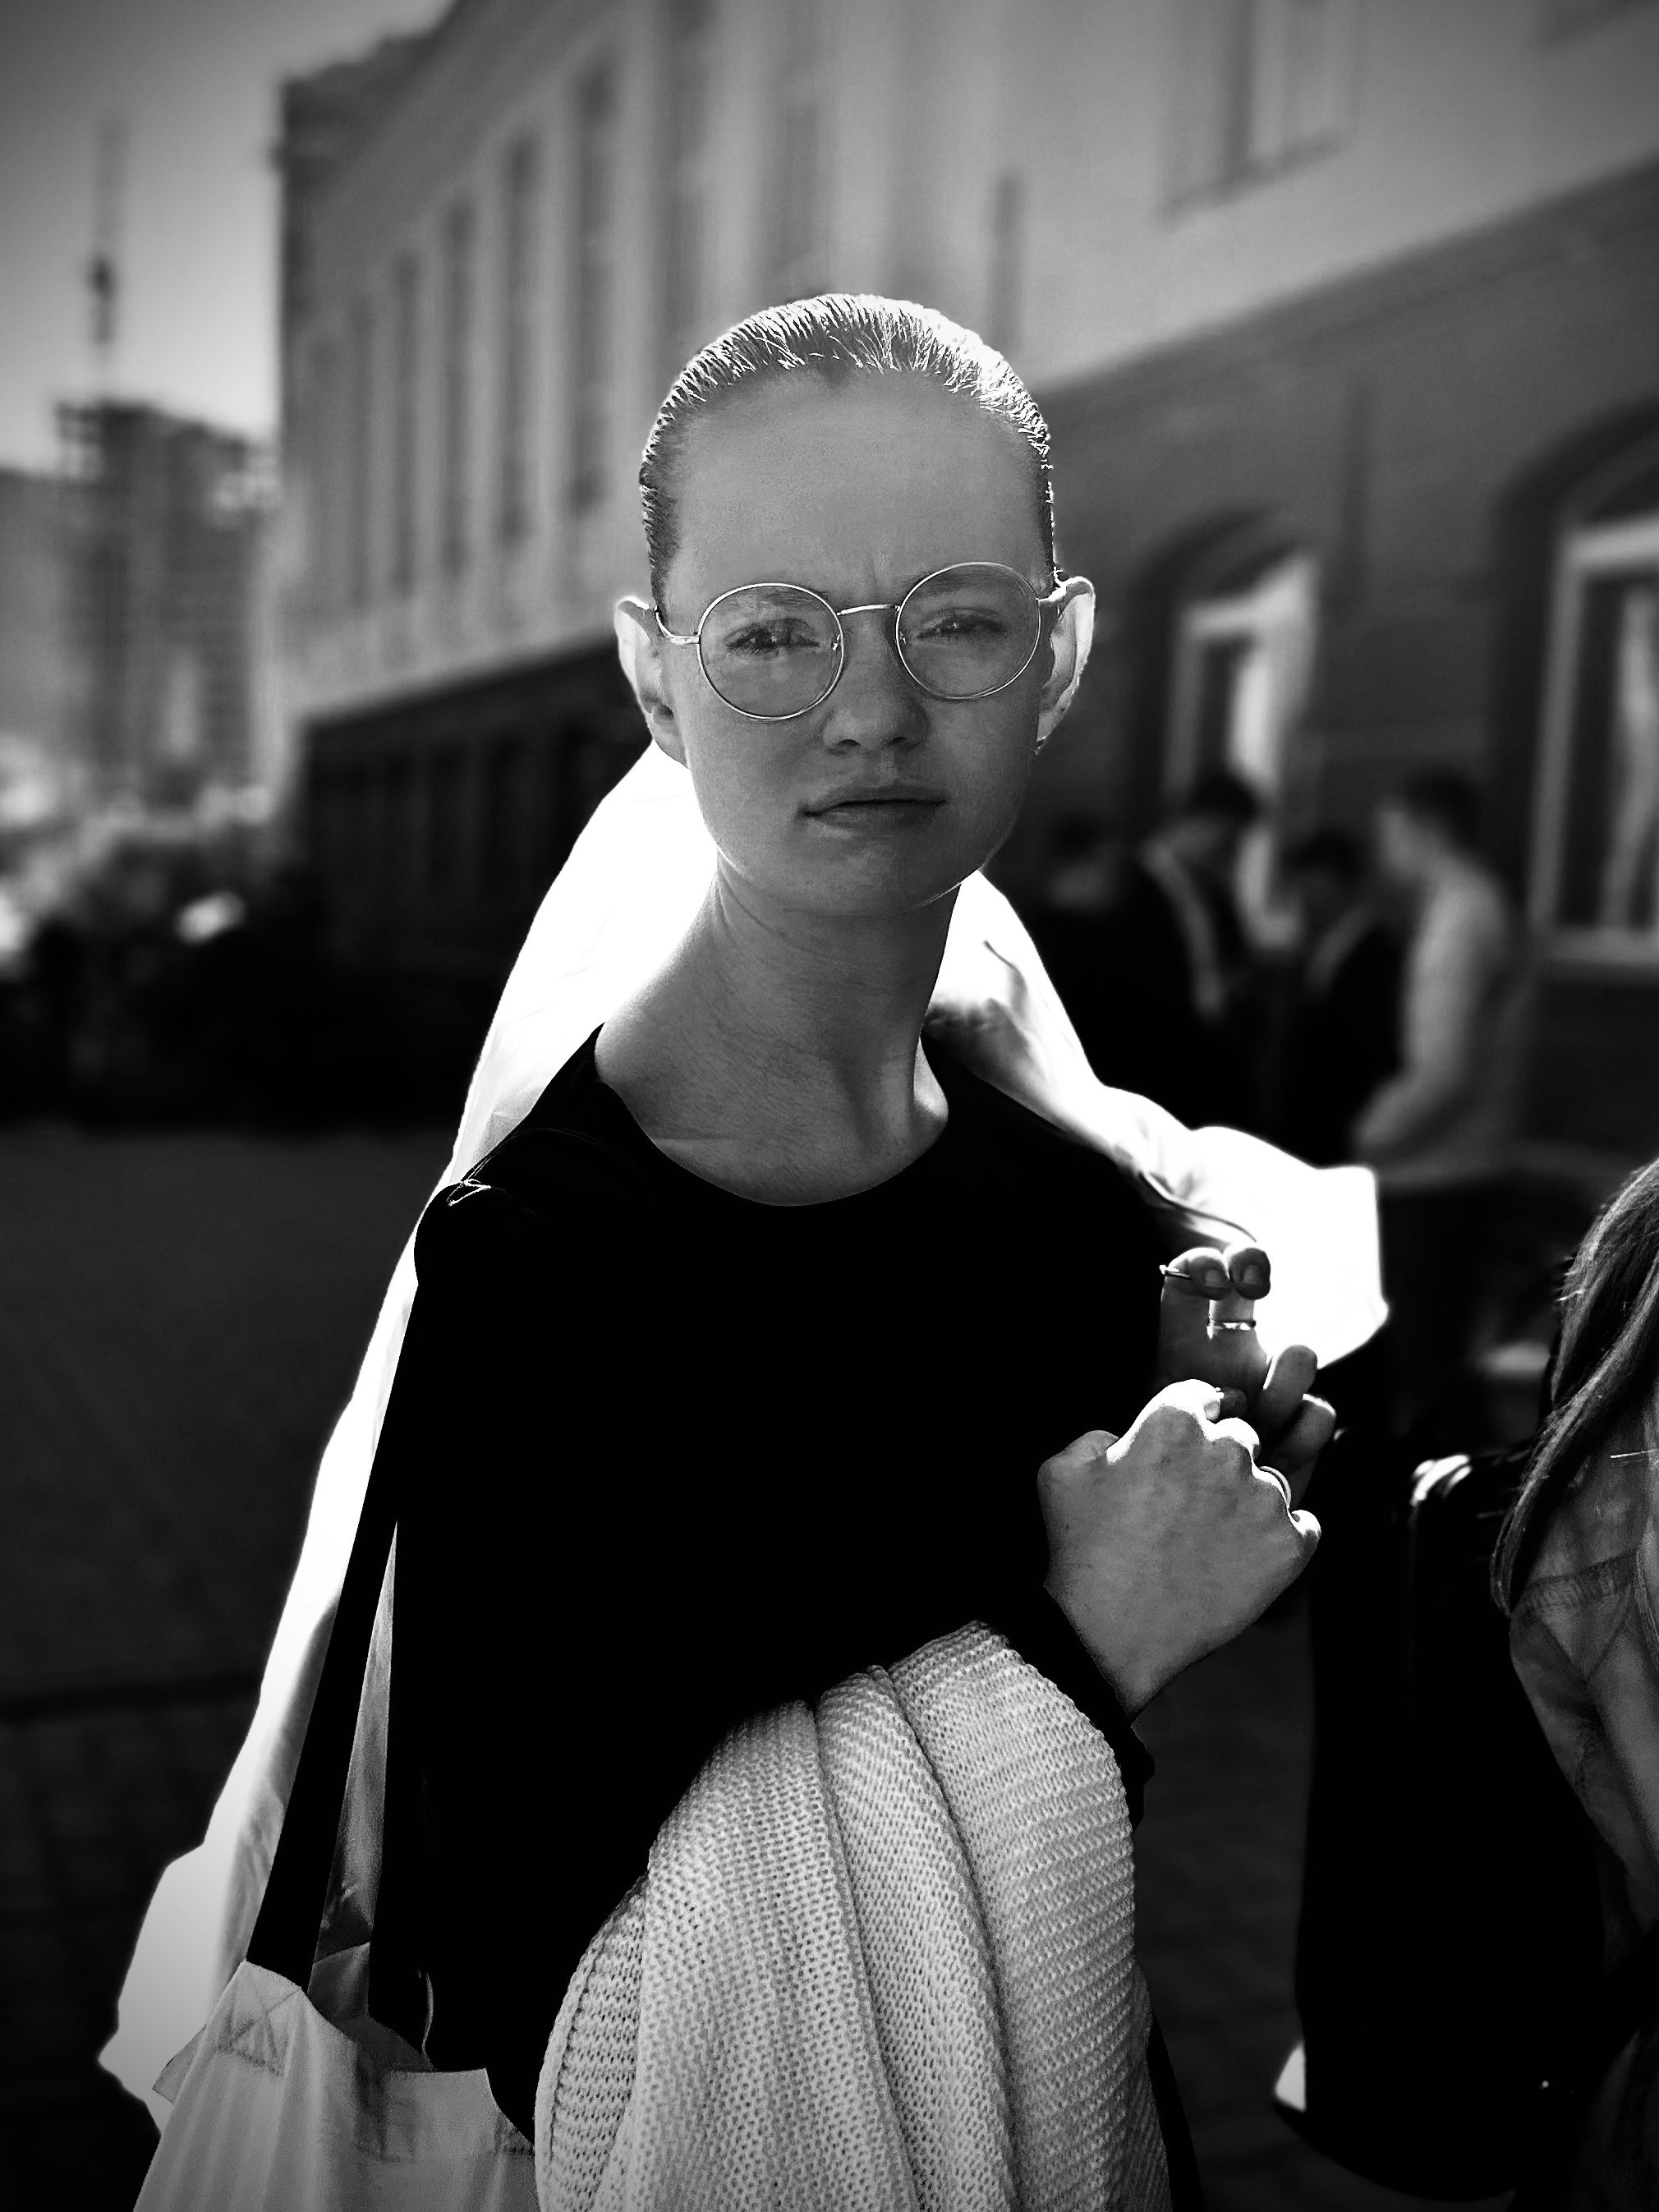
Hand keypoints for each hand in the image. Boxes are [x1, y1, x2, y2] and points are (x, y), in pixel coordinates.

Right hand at [1039, 1379, 1320, 1715]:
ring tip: (1211, 1543)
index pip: (1204, 1396)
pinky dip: (1279, 1542)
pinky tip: (1242, 1562)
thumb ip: (1098, 1435)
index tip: (1181, 1454)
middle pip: (1242, 1437)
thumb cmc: (1080, 1549)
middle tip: (1189, 1508)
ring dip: (1250, 1503)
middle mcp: (1229, 1450)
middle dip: (1219, 1463)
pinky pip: (1303, 1527)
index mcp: (1175, 1422)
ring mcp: (1264, 1498)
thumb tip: (1126, 1437)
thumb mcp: (1060, 1471)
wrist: (1110, 1634)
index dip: (1191, 1422)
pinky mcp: (1289, 1546)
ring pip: (1273, 1483)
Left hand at [1154, 1243, 1333, 1503]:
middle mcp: (1229, 1351)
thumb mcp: (1132, 1440)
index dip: (1205, 1265)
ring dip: (1280, 1389)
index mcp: (1181, 1344)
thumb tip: (1161, 1397)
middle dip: (1252, 1265)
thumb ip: (1141, 1411)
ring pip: (1299, 1354)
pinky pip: (1319, 1414)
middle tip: (1252, 1285)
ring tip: (1252, 1427)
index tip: (1211, 1282)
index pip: (1191, 1278)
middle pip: (1247, 1274)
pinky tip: (1274, 1463)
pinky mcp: (1302, 1427)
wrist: (1186, 1531)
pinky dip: (1299, 1438)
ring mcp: (1272, 1386)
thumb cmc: (1151, 1481)